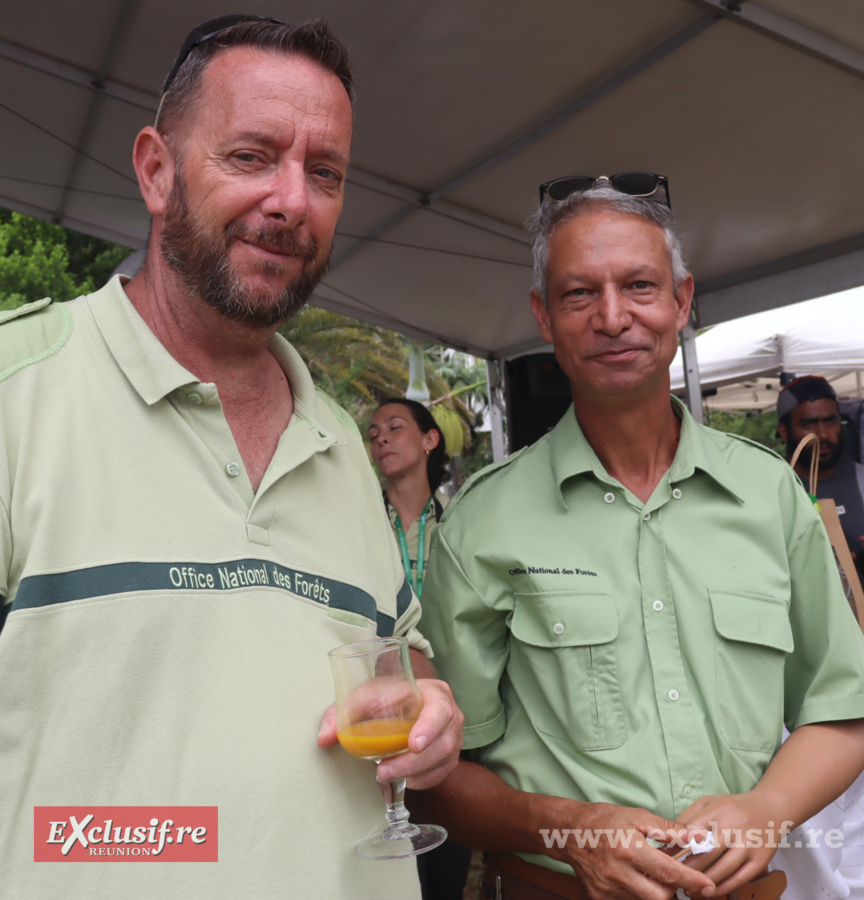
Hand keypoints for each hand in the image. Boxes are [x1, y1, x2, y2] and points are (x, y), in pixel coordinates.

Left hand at [317, 678, 463, 790]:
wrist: (403, 701)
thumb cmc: (386, 696)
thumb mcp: (364, 697)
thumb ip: (342, 713)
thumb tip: (323, 738)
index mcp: (436, 693)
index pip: (441, 710)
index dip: (430, 728)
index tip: (413, 745)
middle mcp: (451, 715)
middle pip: (442, 743)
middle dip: (412, 762)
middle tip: (383, 771)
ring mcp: (453, 738)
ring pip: (442, 762)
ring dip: (413, 773)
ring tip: (384, 775)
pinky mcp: (448, 757)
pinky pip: (439, 774)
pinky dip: (420, 780)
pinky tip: (399, 780)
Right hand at [547, 801, 715, 899]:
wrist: (569, 831)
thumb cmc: (604, 820)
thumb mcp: (637, 817)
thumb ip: (669, 829)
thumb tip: (698, 837)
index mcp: (629, 849)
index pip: (669, 872)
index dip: (692, 881)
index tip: (709, 886)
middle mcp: (618, 872)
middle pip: (660, 896)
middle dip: (672, 889)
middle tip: (670, 874)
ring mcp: (608, 889)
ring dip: (654, 890)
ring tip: (648, 872)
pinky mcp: (600, 898)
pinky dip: (637, 893)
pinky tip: (632, 877)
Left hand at [677, 792, 786, 896]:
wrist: (770, 809)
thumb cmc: (733, 808)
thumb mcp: (709, 803)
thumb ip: (688, 817)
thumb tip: (669, 837)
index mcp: (717, 811)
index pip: (692, 830)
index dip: (677, 846)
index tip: (665, 858)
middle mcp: (733, 827)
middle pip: (707, 851)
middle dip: (689, 868)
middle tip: (676, 878)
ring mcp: (748, 844)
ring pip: (724, 868)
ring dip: (705, 882)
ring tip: (690, 890)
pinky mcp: (760, 860)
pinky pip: (740, 878)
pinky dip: (724, 888)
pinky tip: (711, 891)